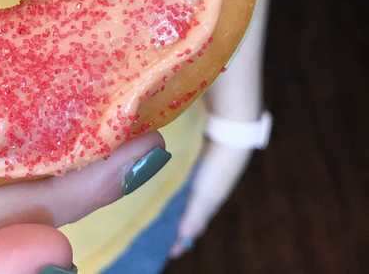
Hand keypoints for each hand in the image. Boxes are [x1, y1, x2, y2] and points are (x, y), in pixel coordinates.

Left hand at [170, 140, 251, 257]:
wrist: (230, 134)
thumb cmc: (218, 168)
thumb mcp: (206, 194)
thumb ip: (195, 215)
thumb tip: (184, 238)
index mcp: (209, 203)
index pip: (194, 227)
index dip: (183, 240)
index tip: (170, 252)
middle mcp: (206, 191)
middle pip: (190, 212)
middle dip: (177, 223)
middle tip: (160, 231)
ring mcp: (203, 176)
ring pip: (186, 195)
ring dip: (175, 203)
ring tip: (157, 207)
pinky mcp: (198, 161)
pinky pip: (184, 178)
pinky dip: (175, 184)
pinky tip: (165, 179)